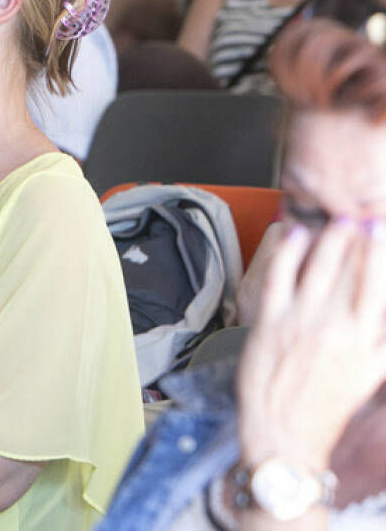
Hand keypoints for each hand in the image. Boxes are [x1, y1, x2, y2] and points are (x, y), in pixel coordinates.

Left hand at [235, 219, 385, 469]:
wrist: (286, 430)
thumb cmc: (329, 403)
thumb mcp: (372, 372)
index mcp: (363, 338)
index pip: (376, 284)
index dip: (379, 252)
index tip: (381, 227)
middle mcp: (333, 325)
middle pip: (347, 270)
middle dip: (354, 237)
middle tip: (359, 212)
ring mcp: (298, 321)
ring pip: (316, 267)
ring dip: (327, 239)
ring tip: (336, 219)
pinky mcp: (268, 321)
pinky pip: (278, 277)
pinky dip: (287, 252)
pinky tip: (295, 234)